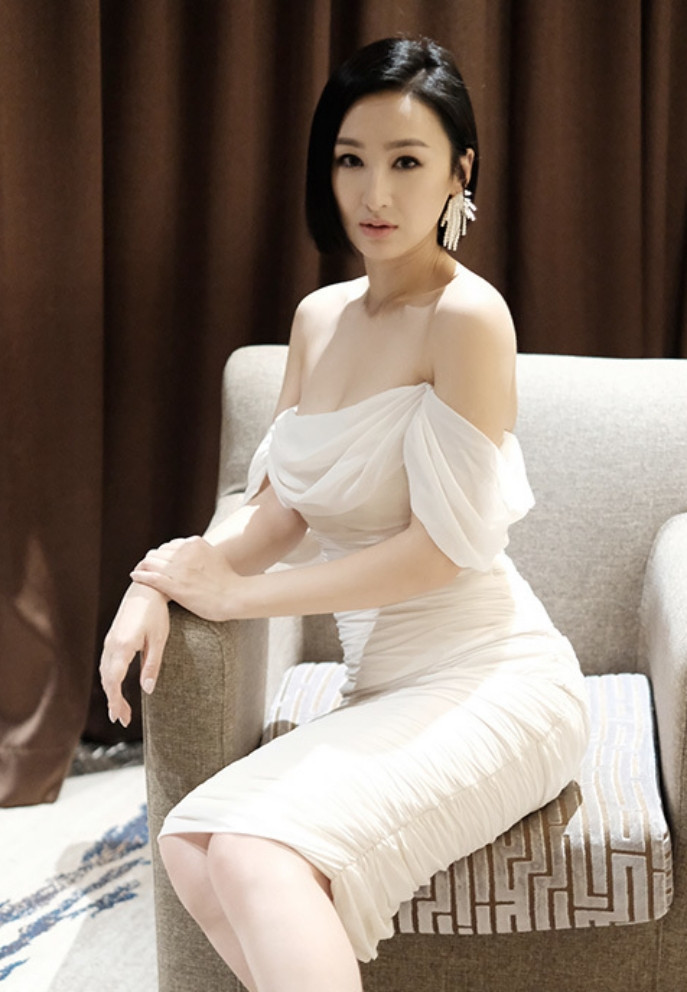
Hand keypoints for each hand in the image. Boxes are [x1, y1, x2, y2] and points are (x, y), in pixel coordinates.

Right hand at [100, 583, 169, 726]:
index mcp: (123, 646)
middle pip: (107, 680)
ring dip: (111, 691)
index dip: (115, 701)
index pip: (114, 681)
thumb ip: (152, 665)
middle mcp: (112, 645)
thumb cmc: (156, 613)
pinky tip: (117, 687)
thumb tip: (147, 690)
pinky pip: (106, 663)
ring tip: (121, 709)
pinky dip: (109, 679)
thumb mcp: (159, 640)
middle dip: (113, 701)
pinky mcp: (112, 637)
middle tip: (122, 719)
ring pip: (105, 673)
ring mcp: (110, 640)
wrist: (146, 588)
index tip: (119, 717)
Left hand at [129, 536, 241, 620]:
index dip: (161, 554)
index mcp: (194, 543)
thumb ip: (199, 551)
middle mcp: (185, 553)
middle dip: (150, 559)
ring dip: (142, 566)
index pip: (169, 545)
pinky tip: (135, 576)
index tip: (158, 561)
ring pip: (151, 562)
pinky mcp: (175, 586)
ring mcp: (179, 569)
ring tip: (137, 571)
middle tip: (144, 566)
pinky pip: (151, 578)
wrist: (235, 596)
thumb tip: (190, 550)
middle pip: (158, 552)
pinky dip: (140, 576)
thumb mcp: (213, 555)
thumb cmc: (227, 580)